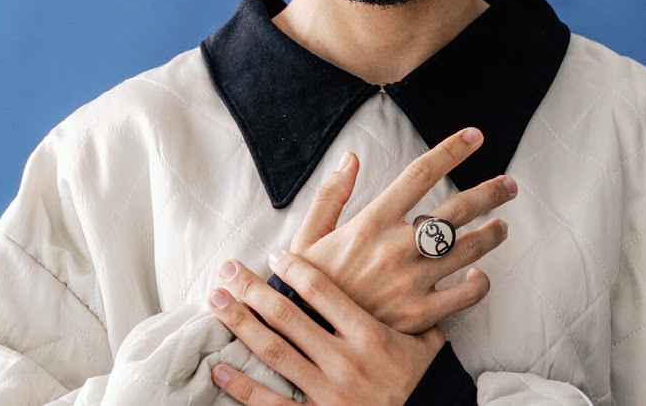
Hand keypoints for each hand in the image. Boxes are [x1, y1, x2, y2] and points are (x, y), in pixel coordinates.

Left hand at [209, 252, 443, 404]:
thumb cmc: (428, 381)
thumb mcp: (429, 336)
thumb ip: (413, 300)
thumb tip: (418, 258)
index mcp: (370, 335)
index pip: (322, 291)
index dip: (293, 268)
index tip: (274, 254)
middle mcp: (344, 361)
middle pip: (288, 316)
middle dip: (252, 290)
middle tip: (227, 269)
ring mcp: (328, 394)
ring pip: (274, 353)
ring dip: (240, 325)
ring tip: (216, 303)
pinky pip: (273, 405)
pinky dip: (243, 386)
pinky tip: (220, 368)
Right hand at [289, 126, 516, 332]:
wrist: (306, 338)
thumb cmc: (306, 285)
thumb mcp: (309, 235)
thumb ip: (331, 194)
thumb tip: (351, 156)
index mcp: (371, 222)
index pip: (420, 174)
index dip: (452, 150)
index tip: (475, 137)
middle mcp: (396, 247)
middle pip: (457, 209)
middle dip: (489, 193)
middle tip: (509, 185)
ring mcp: (412, 282)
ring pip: (468, 248)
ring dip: (492, 234)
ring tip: (502, 227)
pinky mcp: (420, 316)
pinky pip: (465, 295)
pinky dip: (480, 283)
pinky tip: (480, 275)